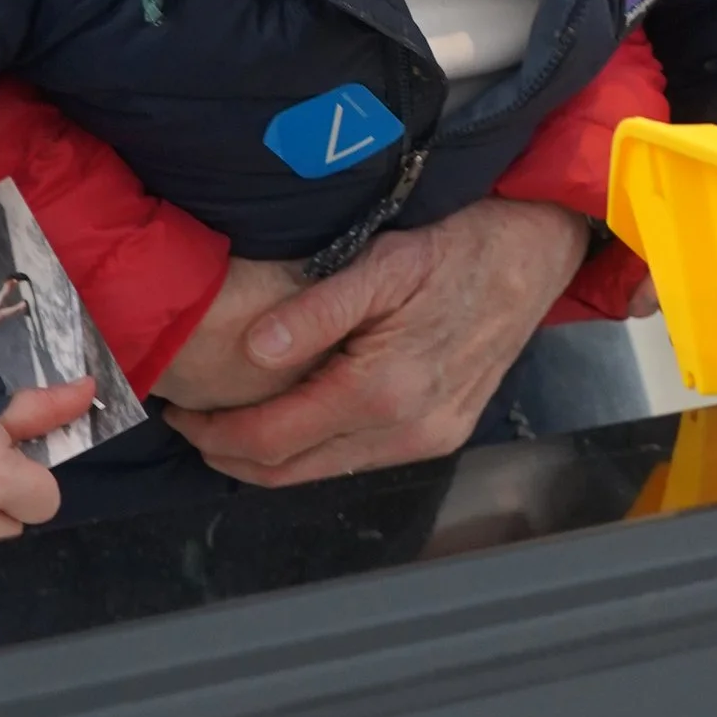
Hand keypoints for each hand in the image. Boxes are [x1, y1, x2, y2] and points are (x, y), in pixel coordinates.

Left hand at [164, 199, 587, 488]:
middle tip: (190, 421)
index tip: (179, 412)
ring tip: (230, 418)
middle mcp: (407, 431)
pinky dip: (312, 448)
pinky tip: (292, 412)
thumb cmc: (458, 243)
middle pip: (289, 472)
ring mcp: (429, 440)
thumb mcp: (384, 260)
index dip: (214, 434)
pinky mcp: (443, 436)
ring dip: (269, 456)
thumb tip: (253, 350)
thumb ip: (317, 310)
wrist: (537, 251)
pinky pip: (357, 460)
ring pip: (321, 473)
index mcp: (384, 391)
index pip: (272, 440)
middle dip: (229, 454)